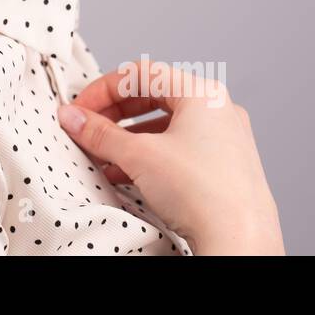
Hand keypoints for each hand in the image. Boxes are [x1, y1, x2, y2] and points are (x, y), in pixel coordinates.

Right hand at [57, 59, 285, 254]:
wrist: (240, 240)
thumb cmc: (205, 193)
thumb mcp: (139, 156)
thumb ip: (100, 133)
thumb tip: (74, 118)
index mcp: (202, 94)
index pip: (141, 74)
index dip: (103, 89)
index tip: (81, 109)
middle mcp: (218, 111)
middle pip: (153, 96)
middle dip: (115, 114)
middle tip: (89, 127)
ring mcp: (225, 140)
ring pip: (166, 126)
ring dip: (129, 138)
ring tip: (103, 155)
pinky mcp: (225, 167)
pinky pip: (180, 149)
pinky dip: (150, 155)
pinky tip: (128, 174)